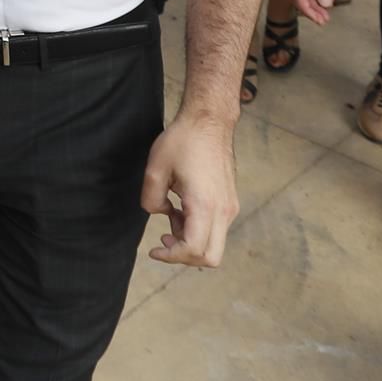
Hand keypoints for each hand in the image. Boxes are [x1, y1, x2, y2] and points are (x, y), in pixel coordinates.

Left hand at [141, 113, 238, 267]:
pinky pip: (215, 229)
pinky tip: (180, 211)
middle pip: (211, 257)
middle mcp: (223, 211)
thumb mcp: (155, 170)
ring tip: (170, 217)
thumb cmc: (182, 142)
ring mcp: (230, 207)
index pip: (195, 250)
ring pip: (214, 244)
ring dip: (190, 241)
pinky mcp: (229, 203)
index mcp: (205, 205)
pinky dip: (197, 230)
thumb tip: (161, 215)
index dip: (172, 257)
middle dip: (184, 257)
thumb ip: (152, 200)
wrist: (208, 123)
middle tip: (163, 241)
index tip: (154, 250)